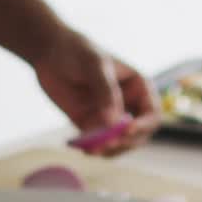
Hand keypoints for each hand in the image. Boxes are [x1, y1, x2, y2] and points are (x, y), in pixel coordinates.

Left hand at [33, 30, 158, 156]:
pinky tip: (83, 148)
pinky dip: (93, 150)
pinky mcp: (91, 125)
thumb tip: (113, 122)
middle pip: (138, 135)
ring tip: (93, 149)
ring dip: (109, 151)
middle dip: (125, 142)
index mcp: (138, 88)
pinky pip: (97, 144)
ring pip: (119, 144)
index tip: (127, 130)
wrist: (49, 52)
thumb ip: (105, 92)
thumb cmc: (78, 51)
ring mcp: (109, 117)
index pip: (152, 113)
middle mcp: (127, 105)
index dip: (144, 125)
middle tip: (107, 144)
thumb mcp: (94, 65)